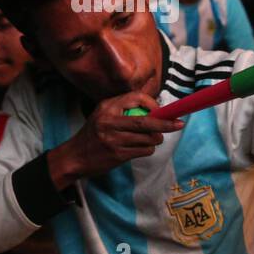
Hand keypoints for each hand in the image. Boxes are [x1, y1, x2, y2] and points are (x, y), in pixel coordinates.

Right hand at [47, 92, 183, 187]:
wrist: (75, 156)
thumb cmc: (94, 134)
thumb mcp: (104, 114)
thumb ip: (125, 110)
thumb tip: (156, 109)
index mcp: (107, 106)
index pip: (136, 97)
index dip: (152, 103)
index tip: (160, 109)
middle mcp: (109, 121)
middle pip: (146, 120)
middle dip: (166, 123)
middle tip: (179, 124)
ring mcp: (113, 139)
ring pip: (147, 138)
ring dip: (155, 139)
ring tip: (152, 139)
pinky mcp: (117, 154)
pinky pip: (143, 150)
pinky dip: (148, 149)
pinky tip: (141, 148)